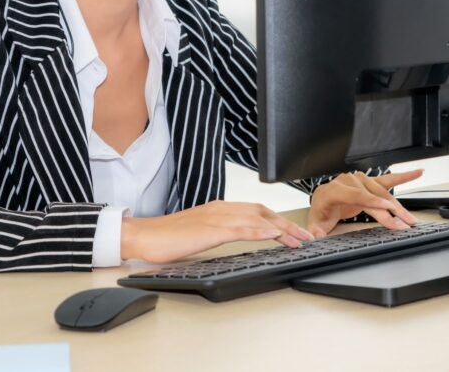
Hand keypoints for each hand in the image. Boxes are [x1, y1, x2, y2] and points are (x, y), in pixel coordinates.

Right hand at [120, 200, 314, 262]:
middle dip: (287, 224)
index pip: (257, 211)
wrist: (143, 236)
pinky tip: (272, 235)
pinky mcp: (209, 229)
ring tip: (298, 240)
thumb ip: (219, 231)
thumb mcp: (200, 233)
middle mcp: (221, 208)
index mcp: (220, 208)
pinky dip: (259, 230)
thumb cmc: (167, 237)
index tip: (294, 232)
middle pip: (262, 212)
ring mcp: (216, 217)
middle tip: (305, 237)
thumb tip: (238, 237)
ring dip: (281, 229)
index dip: (279, 220)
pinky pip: (239, 228)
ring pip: (256, 219)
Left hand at [306, 169, 423, 237]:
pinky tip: (417, 173)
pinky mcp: (369, 182)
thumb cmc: (321, 212)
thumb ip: (314, 231)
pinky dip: (404, 176)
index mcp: (334, 190)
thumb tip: (312, 236)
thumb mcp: (315, 223)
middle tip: (403, 224)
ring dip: (398, 205)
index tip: (386, 209)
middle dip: (389, 211)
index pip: (355, 194)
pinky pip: (388, 180)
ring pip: (382, 191)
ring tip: (410, 218)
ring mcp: (360, 180)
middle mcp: (348, 181)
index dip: (371, 201)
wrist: (323, 200)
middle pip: (373, 195)